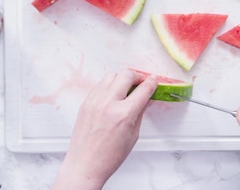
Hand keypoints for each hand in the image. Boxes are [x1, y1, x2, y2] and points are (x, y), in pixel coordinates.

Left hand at [52, 70, 157, 189]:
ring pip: (111, 75)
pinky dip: (109, 86)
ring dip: (121, 79)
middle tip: (140, 83)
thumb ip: (140, 113)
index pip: (143, 89)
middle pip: (127, 75)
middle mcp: (109, 104)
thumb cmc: (108, 156)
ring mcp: (95, 101)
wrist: (85, 164)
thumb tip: (146, 99)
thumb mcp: (133, 135)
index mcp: (124, 114)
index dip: (152, 82)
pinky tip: (112, 96)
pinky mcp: (86, 102)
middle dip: (137, 76)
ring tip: (125, 89)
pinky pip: (99, 85)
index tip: (154, 80)